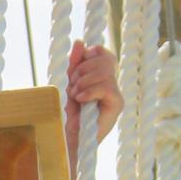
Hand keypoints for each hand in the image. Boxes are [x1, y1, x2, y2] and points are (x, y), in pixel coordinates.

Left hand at [65, 39, 122, 159]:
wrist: (64, 138)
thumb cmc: (63, 113)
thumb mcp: (66, 82)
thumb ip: (73, 63)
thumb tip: (81, 42)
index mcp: (99, 75)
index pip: (101, 52)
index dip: (87, 56)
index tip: (73, 72)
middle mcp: (110, 83)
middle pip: (104, 58)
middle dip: (82, 70)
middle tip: (72, 87)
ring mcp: (115, 94)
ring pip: (105, 71)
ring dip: (83, 82)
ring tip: (75, 96)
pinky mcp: (117, 105)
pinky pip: (106, 86)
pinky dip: (90, 91)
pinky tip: (80, 100)